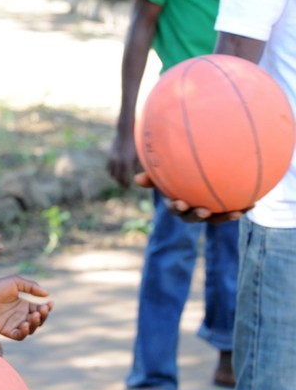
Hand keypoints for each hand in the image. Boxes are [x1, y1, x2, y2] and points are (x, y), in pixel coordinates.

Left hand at [0, 276, 52, 339]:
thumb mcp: (17, 282)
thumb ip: (32, 287)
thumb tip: (47, 294)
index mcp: (24, 305)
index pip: (40, 310)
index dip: (47, 308)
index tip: (50, 303)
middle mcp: (21, 316)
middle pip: (38, 321)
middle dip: (43, 316)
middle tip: (42, 309)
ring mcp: (14, 324)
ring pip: (31, 329)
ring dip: (35, 324)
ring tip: (34, 315)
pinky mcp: (7, 331)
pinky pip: (20, 336)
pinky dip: (24, 332)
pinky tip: (24, 324)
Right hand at [107, 131, 139, 187]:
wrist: (126, 130)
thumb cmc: (137, 142)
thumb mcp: (140, 155)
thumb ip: (138, 166)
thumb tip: (138, 176)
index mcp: (125, 163)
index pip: (123, 178)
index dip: (125, 184)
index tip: (128, 187)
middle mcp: (117, 161)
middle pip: (116, 177)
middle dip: (120, 182)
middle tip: (124, 185)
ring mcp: (112, 157)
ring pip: (111, 172)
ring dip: (115, 176)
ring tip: (120, 178)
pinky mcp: (109, 154)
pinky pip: (109, 166)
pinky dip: (112, 169)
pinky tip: (117, 169)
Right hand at [134, 172, 249, 223]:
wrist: (204, 171)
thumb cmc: (178, 171)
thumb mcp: (165, 171)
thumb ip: (153, 175)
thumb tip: (136, 179)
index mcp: (177, 203)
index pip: (174, 208)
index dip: (177, 208)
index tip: (180, 203)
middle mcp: (192, 210)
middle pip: (193, 217)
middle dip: (198, 216)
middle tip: (204, 210)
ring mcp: (210, 211)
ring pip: (215, 218)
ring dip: (224, 217)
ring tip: (235, 213)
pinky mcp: (224, 209)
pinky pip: (233, 211)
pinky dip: (242, 209)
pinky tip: (252, 204)